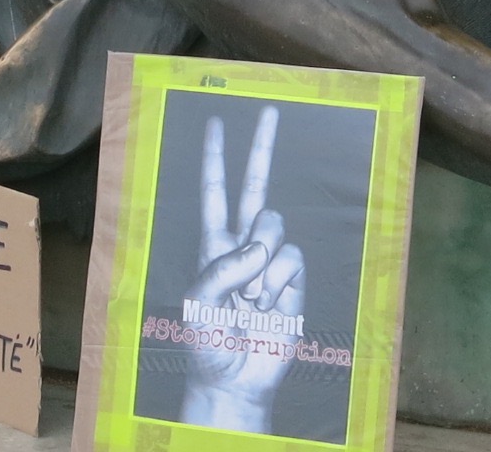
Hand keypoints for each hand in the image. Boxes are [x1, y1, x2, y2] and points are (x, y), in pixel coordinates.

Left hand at [179, 106, 304, 433]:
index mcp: (212, 244)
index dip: (215, 158)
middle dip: (261, 147)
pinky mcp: (293, 280)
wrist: (235, 380)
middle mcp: (242, 245)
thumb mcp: (198, 303)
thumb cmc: (207, 342)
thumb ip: (223, 270)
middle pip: (255, 187)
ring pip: (275, 226)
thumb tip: (260, 247)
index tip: (216, 122)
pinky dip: (279, 281)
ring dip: (262, 262)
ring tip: (250, 299)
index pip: (214, 191)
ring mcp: (268, 261)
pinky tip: (269, 305)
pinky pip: (291, 259)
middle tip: (271, 110)